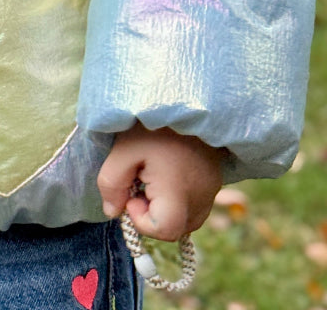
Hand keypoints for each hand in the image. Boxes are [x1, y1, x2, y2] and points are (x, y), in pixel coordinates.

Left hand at [97, 123, 222, 241]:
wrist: (186, 96)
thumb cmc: (152, 122)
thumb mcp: (122, 149)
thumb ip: (111, 184)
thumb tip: (112, 212)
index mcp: (179, 191)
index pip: (165, 230)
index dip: (142, 220)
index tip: (133, 191)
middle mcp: (202, 196)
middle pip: (175, 228)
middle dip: (152, 214)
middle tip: (140, 181)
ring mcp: (212, 189)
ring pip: (187, 218)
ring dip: (165, 207)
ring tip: (154, 174)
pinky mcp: (215, 180)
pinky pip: (195, 204)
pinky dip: (179, 198)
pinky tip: (168, 172)